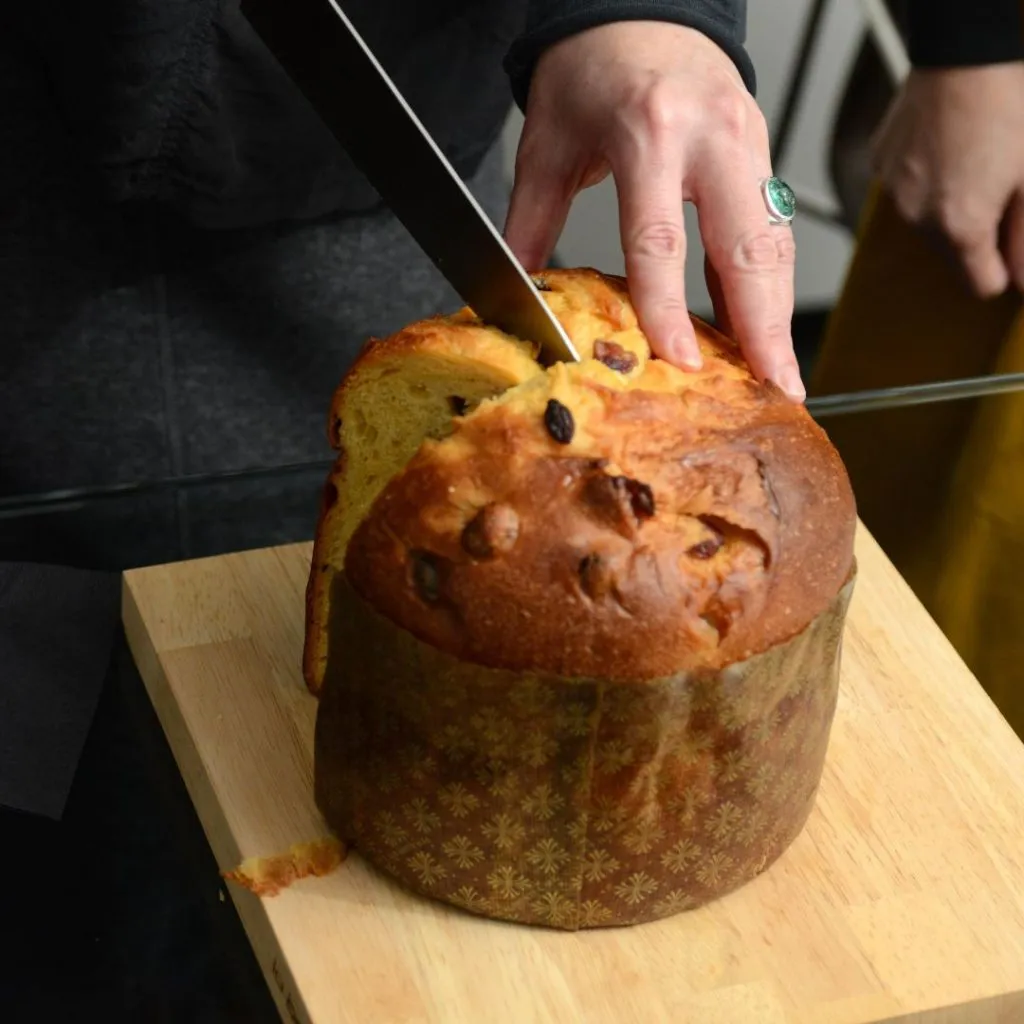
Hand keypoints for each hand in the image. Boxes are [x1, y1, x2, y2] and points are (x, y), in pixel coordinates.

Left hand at [503, 22, 801, 399]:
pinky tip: (766, 327)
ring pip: (775, 242)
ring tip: (781, 375)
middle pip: (750, 246)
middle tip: (774, 388)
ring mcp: (748, 142)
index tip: (681, 361)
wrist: (640, 5)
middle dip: (766, 327)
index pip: (661, 238)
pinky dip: (772, 284)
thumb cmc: (592, 65)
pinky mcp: (762, 150)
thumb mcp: (547, 141)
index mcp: (649, 132)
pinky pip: (773, 227)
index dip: (670, 307)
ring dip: (781, 314)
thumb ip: (530, 218)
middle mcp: (712, 137)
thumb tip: (515, 288)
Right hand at [872, 63, 1023, 296]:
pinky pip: (906, 193)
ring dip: (945, 208)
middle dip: (972, 235)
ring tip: (969, 165)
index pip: (980, 285)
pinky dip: (923, 183)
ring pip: (925, 226)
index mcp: (960, 225)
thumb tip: (1021, 280)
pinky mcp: (880, 168)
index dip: (1000, 271)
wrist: (966, 52)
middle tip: (996, 192)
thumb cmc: (1006, 103)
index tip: (1009, 254)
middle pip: (950, 256)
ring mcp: (894, 193)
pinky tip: (943, 151)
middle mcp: (918, 218)